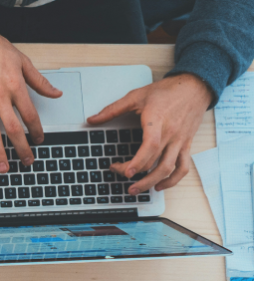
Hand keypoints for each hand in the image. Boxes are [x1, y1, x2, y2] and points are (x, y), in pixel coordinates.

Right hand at [0, 20, 61, 171]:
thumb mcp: (23, 62)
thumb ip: (39, 81)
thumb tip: (56, 94)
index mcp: (15, 86)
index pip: (30, 115)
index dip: (37, 131)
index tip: (39, 140)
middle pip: (13, 128)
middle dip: (22, 148)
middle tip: (27, 161)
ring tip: (4, 167)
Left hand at [87, 74, 212, 194]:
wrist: (195, 86)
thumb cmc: (167, 91)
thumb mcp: (136, 96)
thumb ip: (112, 109)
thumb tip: (91, 120)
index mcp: (158, 121)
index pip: (151, 146)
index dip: (138, 162)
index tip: (125, 172)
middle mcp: (171, 134)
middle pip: (155, 162)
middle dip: (135, 173)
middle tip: (119, 175)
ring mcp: (180, 141)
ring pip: (169, 168)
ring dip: (152, 182)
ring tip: (136, 189)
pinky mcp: (186, 145)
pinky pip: (183, 167)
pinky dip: (173, 180)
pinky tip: (159, 185)